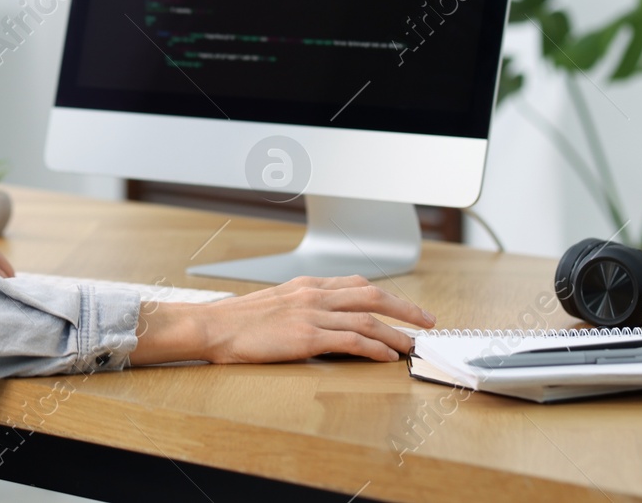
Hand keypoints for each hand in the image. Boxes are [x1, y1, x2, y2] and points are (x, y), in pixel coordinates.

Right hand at [130, 275, 435, 365]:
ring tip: (413, 346)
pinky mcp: (306, 337)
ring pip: (367, 319)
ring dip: (396, 333)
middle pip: (372, 295)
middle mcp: (314, 294)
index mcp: (308, 284)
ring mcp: (311, 314)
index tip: (405, 306)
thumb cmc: (240, 320)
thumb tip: (328, 320)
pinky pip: (350, 340)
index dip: (387, 295)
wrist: (214, 327)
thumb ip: (304, 305)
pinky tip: (387, 357)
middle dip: (405, 308)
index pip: (357, 283)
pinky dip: (374, 348)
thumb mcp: (277, 302)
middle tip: (427, 321)